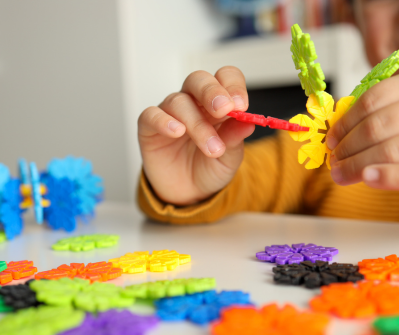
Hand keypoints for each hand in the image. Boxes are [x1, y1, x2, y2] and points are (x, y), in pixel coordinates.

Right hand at [138, 66, 254, 205]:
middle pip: (199, 80)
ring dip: (197, 124)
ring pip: (179, 102)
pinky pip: (151, 115)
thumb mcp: (229, 157)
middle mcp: (193, 102)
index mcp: (217, 103)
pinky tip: (176, 131)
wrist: (188, 193)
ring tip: (211, 148)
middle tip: (224, 110)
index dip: (233, 86)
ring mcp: (170, 113)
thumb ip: (235, 138)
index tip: (241, 106)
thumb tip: (248, 122)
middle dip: (212, 92)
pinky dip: (163, 121)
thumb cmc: (209, 168)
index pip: (225, 78)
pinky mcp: (149, 127)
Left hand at [326, 68, 398, 196]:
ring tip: (342, 174)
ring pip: (394, 150)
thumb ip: (382, 111)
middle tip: (334, 162)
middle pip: (379, 127)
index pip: (373, 100)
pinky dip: (388, 177)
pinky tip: (368, 180)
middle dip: (348, 148)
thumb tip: (336, 132)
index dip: (346, 123)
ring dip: (359, 165)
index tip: (331, 139)